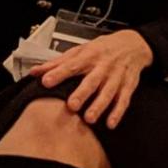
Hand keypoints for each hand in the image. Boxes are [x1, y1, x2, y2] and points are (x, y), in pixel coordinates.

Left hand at [28, 30, 153, 128]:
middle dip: (82, 93)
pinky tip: (110, 123)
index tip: (46, 81)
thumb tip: (35, 71)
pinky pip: (124, 100)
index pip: (72, 65)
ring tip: (89, 118)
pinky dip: (118, 112)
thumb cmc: (102, 49)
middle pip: (92, 81)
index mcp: (89, 56)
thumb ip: (57, 62)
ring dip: (99, 106)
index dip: (59, 73)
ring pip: (108, 92)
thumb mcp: (80, 50)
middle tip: (71, 106)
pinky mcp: (128, 86)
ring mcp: (116, 76)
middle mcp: (103, 66)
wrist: (133, 44)